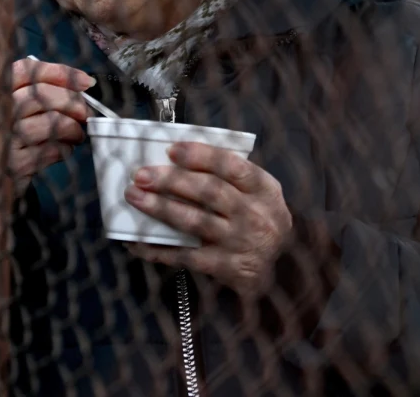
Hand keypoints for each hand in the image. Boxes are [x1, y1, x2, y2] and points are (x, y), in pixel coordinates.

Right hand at [0, 58, 92, 194]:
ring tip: (75, 133)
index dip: (59, 72)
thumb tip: (81, 84)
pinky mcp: (13, 165)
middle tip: (85, 112)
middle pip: (40, 95)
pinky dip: (65, 148)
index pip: (24, 70)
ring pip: (50, 122)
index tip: (85, 81)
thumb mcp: (2, 109)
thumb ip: (32, 91)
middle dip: (72, 102)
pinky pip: (52, 149)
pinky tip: (63, 148)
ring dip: (72, 127)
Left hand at [125, 142, 292, 296]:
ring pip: (195, 221)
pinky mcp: (225, 267)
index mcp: (264, 189)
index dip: (201, 156)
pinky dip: (160, 249)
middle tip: (142, 174)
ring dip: (161, 207)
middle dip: (172, 180)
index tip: (172, 150)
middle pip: (209, 192)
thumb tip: (183, 157)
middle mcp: (254, 214)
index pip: (232, 166)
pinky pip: (187, 256)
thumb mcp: (263, 194)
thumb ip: (234, 177)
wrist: (285, 269)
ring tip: (134, 197)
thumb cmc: (264, 221)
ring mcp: (240, 242)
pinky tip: (138, 241)